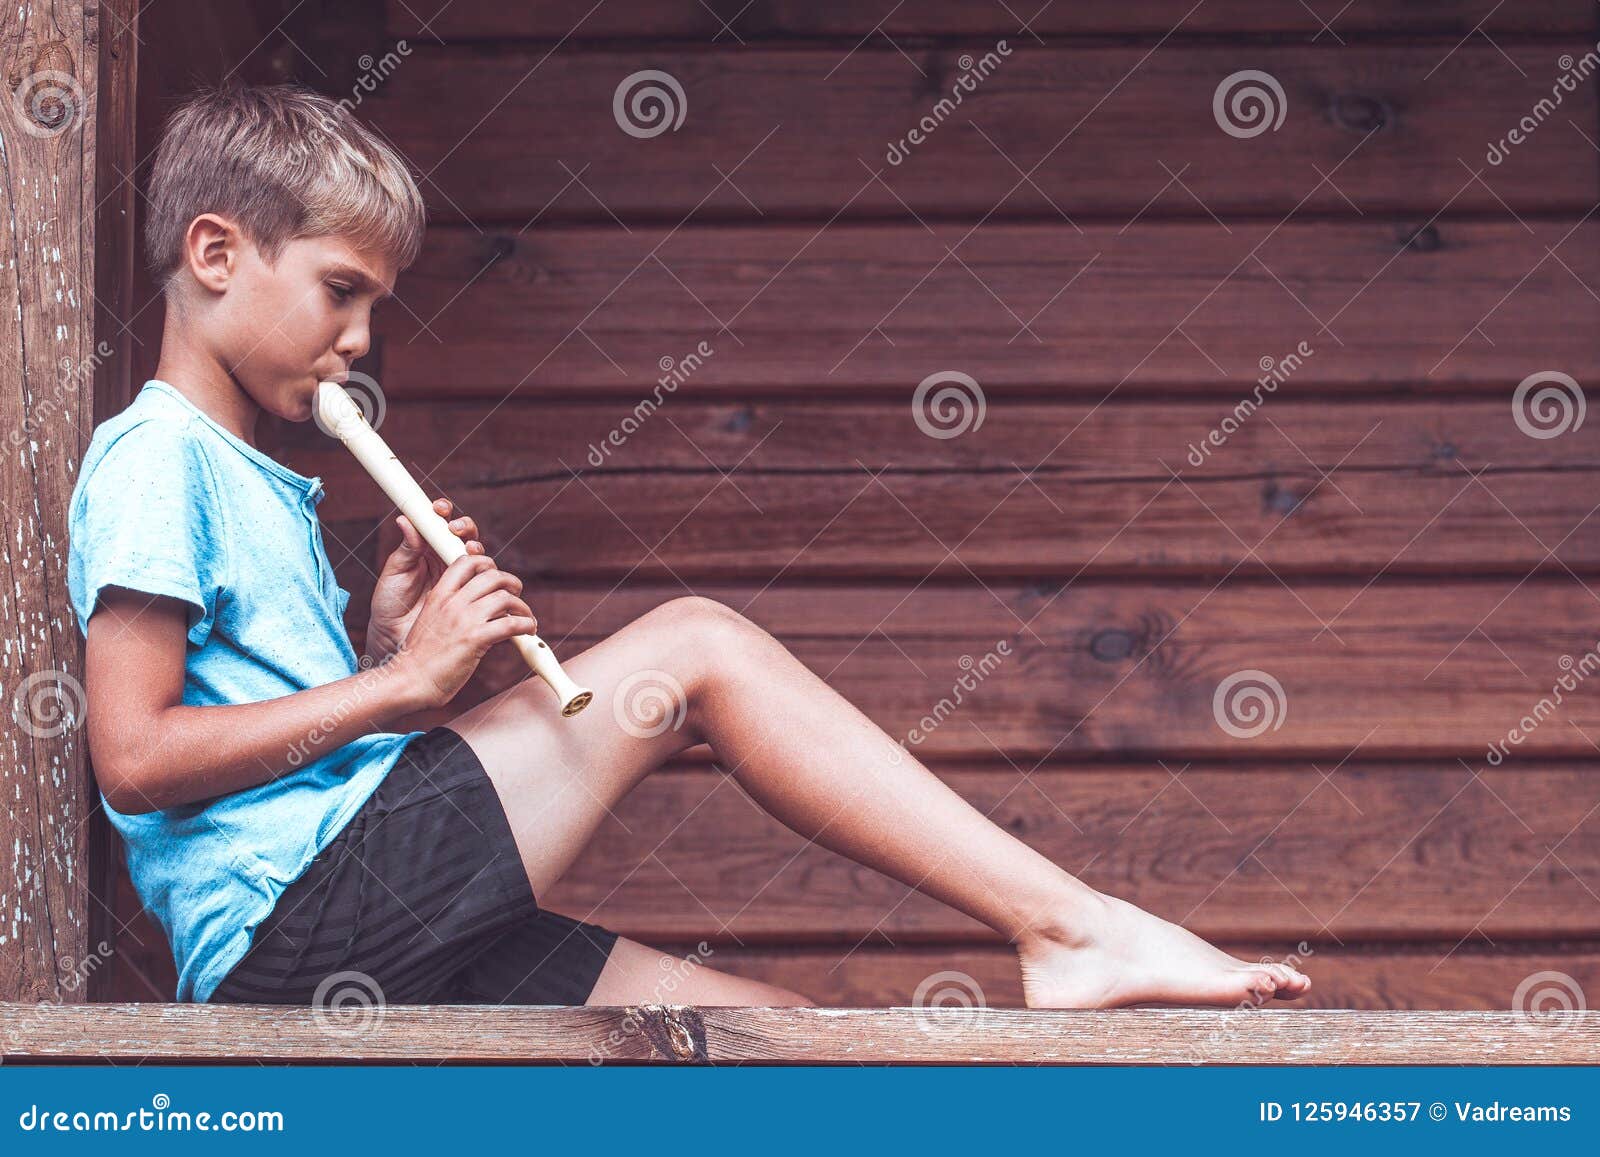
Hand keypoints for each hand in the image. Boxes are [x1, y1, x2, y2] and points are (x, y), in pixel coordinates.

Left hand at [365, 498, 484, 665]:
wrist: (395, 640)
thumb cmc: (390, 606)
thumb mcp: (394, 575)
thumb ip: (405, 550)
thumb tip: (405, 520)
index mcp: (427, 550)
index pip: (441, 524)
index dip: (444, 512)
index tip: (438, 509)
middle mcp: (448, 561)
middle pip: (466, 536)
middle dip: (465, 528)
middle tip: (455, 530)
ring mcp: (463, 579)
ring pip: (480, 557)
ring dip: (478, 551)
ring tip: (470, 553)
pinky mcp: (473, 598)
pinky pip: (489, 586)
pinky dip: (492, 580)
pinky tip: (485, 577)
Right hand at [392, 553, 539, 709]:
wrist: (410, 680)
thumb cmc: (421, 656)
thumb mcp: (431, 620)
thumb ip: (451, 608)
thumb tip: (478, 604)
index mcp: (439, 595)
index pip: (466, 562)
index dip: (487, 565)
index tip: (496, 578)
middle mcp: (452, 602)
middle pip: (492, 575)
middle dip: (511, 582)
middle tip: (516, 595)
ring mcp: (464, 619)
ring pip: (505, 597)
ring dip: (522, 607)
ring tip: (526, 617)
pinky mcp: (475, 639)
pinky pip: (510, 624)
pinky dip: (525, 624)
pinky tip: (528, 630)